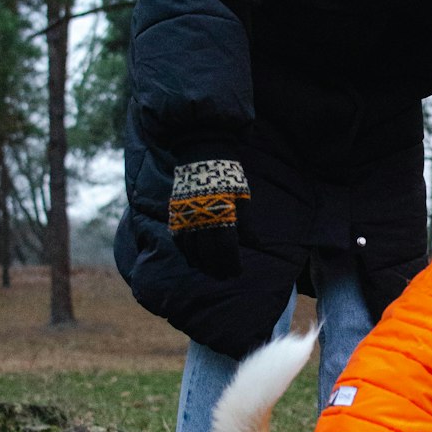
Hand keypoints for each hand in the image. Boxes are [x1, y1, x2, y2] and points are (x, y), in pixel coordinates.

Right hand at [168, 158, 249, 278]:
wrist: (202, 154)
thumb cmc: (228, 176)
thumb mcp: (242, 198)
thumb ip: (246, 224)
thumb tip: (256, 245)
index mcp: (222, 216)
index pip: (226, 249)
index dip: (231, 264)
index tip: (236, 273)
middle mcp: (202, 220)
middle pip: (208, 253)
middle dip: (217, 268)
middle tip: (224, 277)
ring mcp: (186, 218)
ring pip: (191, 250)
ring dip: (201, 264)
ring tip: (209, 272)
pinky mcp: (176, 214)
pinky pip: (179, 240)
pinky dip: (186, 253)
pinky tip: (193, 260)